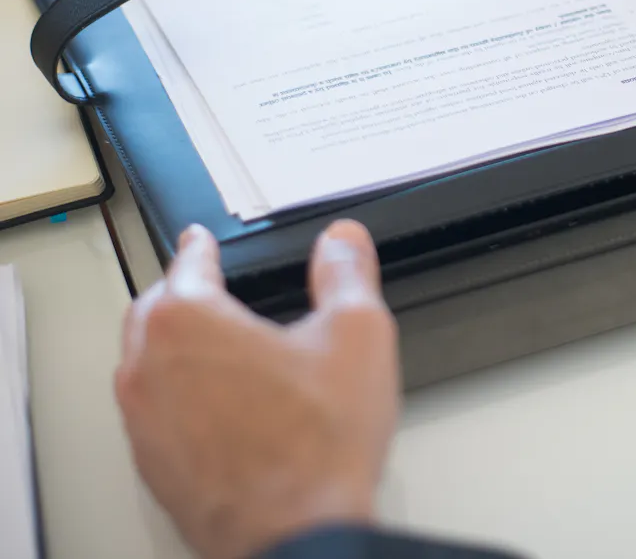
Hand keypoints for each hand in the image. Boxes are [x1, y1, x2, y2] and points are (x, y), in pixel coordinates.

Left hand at [116, 221, 398, 558]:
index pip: (186, 264)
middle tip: (202, 284)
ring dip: (171, 344)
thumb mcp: (358, 333)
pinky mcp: (154, 465)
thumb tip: (343, 241)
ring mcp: (145, 421)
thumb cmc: (319, 445)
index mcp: (189, 321)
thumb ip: (347, 273)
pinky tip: (216, 405)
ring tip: (211, 344)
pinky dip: (176, 394)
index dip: (199, 246)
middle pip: (152, 311)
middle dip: (179, 292)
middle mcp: (151, 368)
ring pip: (144, 363)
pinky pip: (152, 412)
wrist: (298, 533)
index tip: (199, 240)